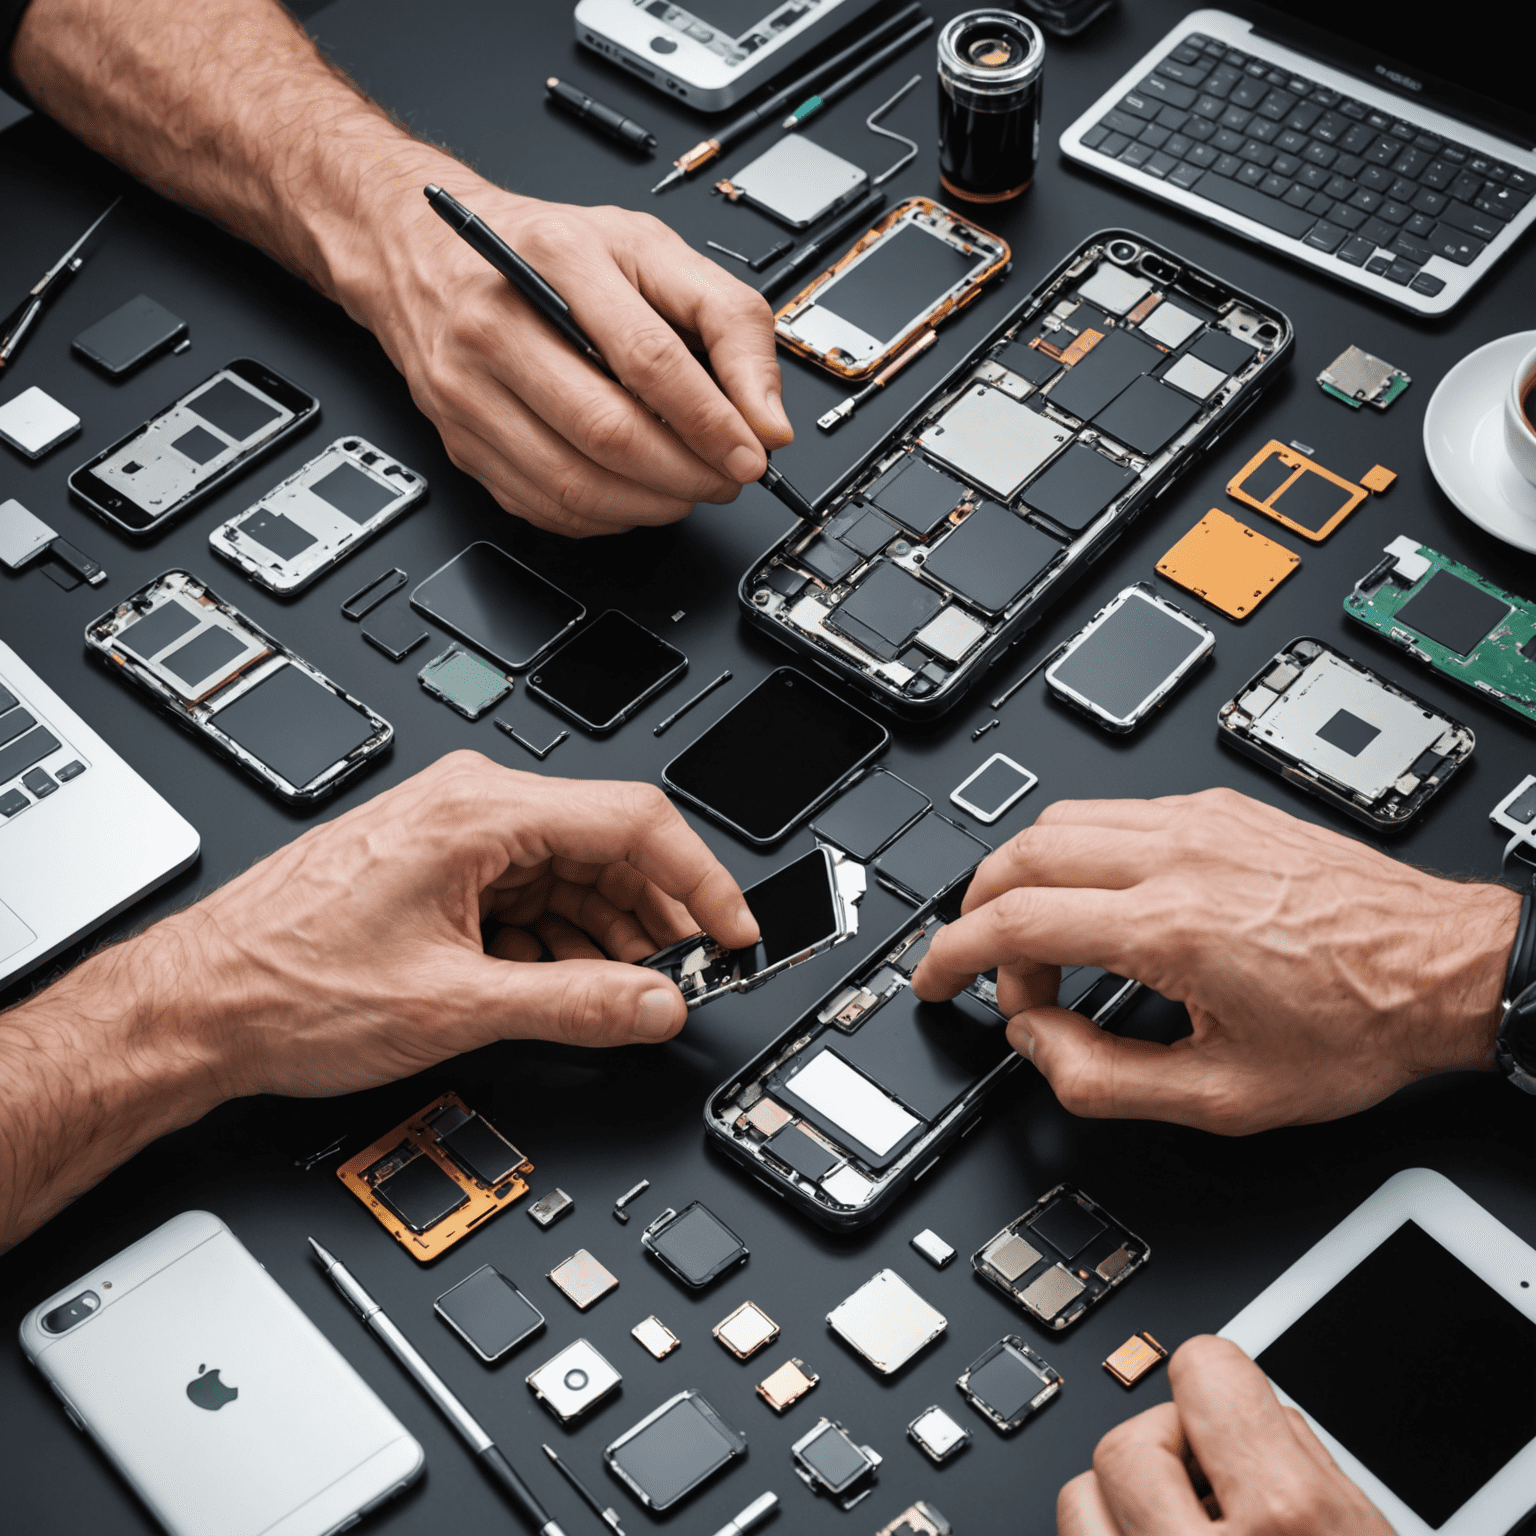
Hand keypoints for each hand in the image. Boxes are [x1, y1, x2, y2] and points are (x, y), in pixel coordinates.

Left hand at [161, 752, 758, 1098]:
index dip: (702, 881)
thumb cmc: (285, 987)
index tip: (735, 933)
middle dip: (655, 918)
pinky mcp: (435, 868)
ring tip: (625, 995)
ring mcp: (450, 836)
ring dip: (607, 934)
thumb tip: (656, 1004)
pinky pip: (528, 891)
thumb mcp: (455, 1006)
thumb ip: (576, 1004)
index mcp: (479, 813)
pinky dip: (560, 938)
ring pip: (570, 873)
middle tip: (686, 979)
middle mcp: (468, 807)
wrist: (193, 1007)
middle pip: (607, 846)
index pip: (635, 821)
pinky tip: (565, 984)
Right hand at [341, 166, 792, 535]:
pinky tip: (633, 495)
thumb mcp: (649, 249)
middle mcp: (498, 326)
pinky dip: (605, 516)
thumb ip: (726, 318)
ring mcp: (469, 392)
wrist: (425, 252)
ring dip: (652, 504)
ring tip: (689, 489)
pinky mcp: (461, 444)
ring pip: (575, 484)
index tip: (751, 453)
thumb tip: (766, 415)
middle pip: (609, 432)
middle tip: (726, 477)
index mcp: (557, 261)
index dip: (710, 421)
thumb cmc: (545, 250)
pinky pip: (546, 507)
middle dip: (687, 473)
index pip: (647, 360)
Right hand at [911, 788, 1517, 1132]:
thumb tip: (1036, 1042)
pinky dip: (1078, 852)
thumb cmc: (1358, 1026)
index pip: (1015, 920)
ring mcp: (1200, 822)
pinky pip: (1116, 810)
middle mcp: (1178, 857)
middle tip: (984, 963)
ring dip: (1024, 875)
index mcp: (1170, 927)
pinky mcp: (1220, 810)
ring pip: (1062, 819)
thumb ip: (1104, 1078)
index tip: (936, 977)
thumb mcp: (1224, 1097)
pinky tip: (1099, 900)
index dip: (954, 953)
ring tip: (1042, 937)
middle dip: (978, 909)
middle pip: (1022, 852)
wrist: (1446, 969)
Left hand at [1058, 1335, 1392, 1534]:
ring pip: (1081, 1495)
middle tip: (1211, 1488)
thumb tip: (1256, 1404)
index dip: (1217, 1381)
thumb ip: (1307, 1466)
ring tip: (1180, 1530)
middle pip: (1131, 1438)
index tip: (1218, 1394)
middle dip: (1169, 1451)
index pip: (1209, 1373)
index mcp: (1293, 1520)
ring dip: (1126, 1504)